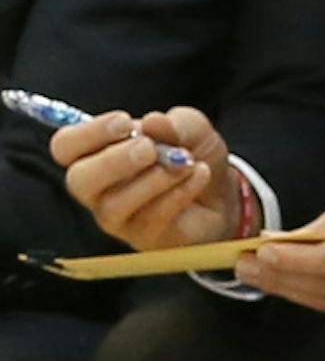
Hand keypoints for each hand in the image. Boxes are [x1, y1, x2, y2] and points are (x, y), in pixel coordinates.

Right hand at [58, 106, 240, 251]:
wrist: (222, 192)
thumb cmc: (191, 155)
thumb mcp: (189, 128)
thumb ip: (172, 124)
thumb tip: (152, 122)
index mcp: (98, 152)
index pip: (66, 146)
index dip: (89, 133)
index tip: (125, 122)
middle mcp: (99, 188)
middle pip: (79, 180)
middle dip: (114, 161)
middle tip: (150, 149)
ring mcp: (118, 218)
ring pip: (115, 204)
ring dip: (155, 178)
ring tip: (186, 161)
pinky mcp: (144, 238)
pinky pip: (151, 218)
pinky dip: (179, 192)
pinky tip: (199, 175)